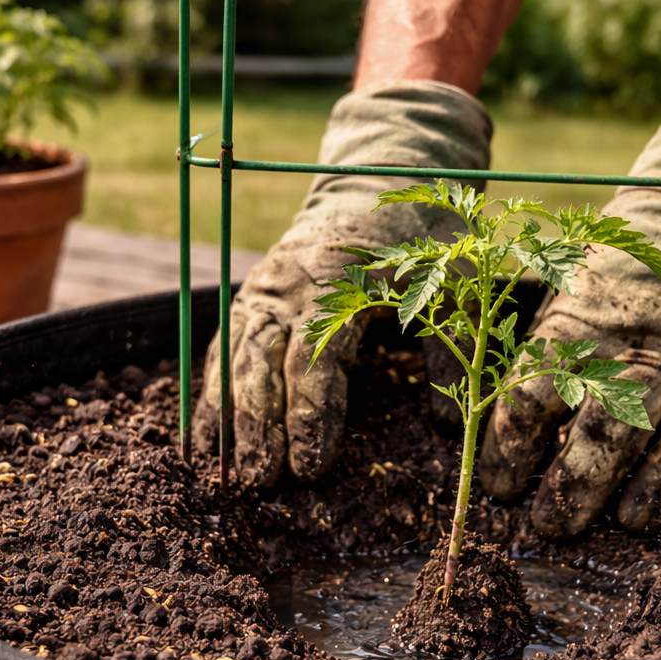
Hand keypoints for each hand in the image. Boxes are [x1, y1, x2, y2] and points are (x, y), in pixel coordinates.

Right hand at [192, 80, 491, 485]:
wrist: (378, 177)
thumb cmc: (424, 235)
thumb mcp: (455, 278)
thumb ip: (453, 344)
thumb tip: (451, 426)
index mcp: (337, 275)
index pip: (315, 354)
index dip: (311, 413)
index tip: (311, 467)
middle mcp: (288, 280)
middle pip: (261, 360)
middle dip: (260, 425)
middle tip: (263, 482)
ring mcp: (262, 286)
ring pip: (234, 355)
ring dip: (230, 416)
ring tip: (230, 473)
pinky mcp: (250, 295)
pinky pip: (221, 346)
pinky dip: (212, 391)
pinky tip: (206, 439)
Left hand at [479, 96, 660, 537]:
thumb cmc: (628, 266)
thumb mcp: (570, 288)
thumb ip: (540, 345)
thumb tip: (480, 406)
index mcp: (576, 323)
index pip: (529, 395)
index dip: (508, 448)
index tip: (498, 486)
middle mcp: (627, 347)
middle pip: (585, 428)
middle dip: (557, 485)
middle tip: (539, 526)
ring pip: (639, 438)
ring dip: (602, 491)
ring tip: (577, 526)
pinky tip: (645, 515)